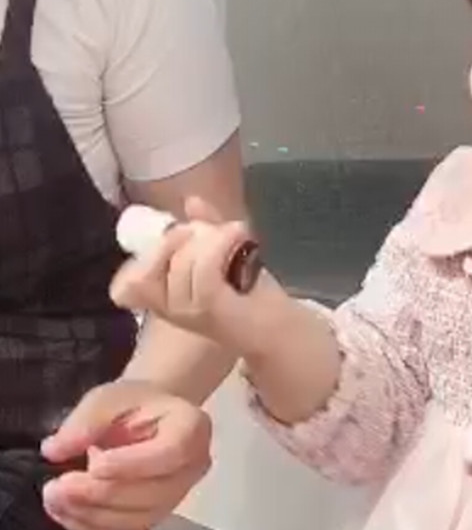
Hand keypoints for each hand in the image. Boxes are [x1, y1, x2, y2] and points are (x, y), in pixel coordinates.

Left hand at [40, 379, 211, 529]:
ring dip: (90, 515)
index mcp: (192, 428)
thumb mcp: (108, 397)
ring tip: (54, 499)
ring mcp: (179, 495)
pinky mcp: (157, 515)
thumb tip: (55, 450)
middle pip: (152, 493)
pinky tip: (65, 511)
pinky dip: (91, 528)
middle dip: (99, 494)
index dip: (131, 464)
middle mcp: (194, 466)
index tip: (91, 464)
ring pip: (137, 519)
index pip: (171, 453)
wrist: (148, 417)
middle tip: (56, 487)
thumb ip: (84, 421)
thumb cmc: (133, 403)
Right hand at [111, 196, 253, 346]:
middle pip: (152, 264)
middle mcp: (169, 308)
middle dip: (181, 237)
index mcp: (164, 298)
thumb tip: (191, 201)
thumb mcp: (223, 254)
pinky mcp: (212, 308)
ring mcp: (188, 311)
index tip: (185, 232)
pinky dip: (220, 244)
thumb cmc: (250, 296)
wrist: (281, 328)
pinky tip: (239, 234)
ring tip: (234, 234)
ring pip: (180, 262)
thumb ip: (205, 227)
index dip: (152, 250)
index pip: (131, 279)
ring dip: (209, 239)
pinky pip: (204, 270)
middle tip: (213, 231)